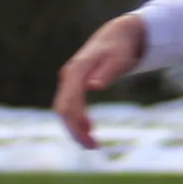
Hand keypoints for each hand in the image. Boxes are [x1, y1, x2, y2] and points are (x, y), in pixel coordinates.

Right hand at [54, 14, 147, 149]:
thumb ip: (106, 73)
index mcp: (77, 71)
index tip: (93, 140)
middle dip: (75, 131)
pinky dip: (76, 119)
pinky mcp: (72, 83)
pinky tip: (90, 128)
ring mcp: (68, 79)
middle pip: (62, 109)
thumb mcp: (118, 59)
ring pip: (63, 109)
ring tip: (93, 144)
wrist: (116, 35)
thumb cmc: (120, 48)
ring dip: (74, 128)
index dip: (78, 125)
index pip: (69, 103)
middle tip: (94, 147)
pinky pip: (69, 104)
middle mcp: (68, 75)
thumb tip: (93, 86)